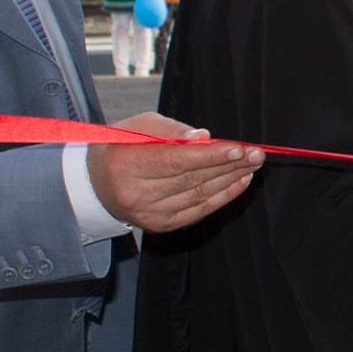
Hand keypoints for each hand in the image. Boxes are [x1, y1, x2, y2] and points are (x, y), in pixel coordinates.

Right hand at [86, 113, 263, 232]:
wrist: (96, 183)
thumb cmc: (122, 146)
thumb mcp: (138, 126)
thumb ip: (171, 130)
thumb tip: (204, 137)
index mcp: (126, 165)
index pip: (176, 161)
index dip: (210, 156)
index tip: (238, 147)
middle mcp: (136, 194)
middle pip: (192, 179)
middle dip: (229, 165)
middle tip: (256, 154)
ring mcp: (148, 214)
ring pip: (199, 196)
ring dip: (231, 179)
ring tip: (252, 164)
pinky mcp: (160, 225)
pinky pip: (199, 210)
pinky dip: (223, 196)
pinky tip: (240, 181)